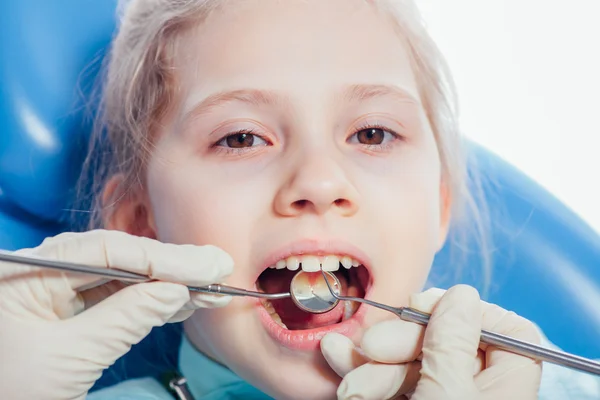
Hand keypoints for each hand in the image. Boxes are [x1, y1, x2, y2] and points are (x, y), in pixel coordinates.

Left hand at [0, 229, 233, 399]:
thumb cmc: (9, 395)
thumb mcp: (69, 359)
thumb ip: (124, 319)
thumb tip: (175, 292)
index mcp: (26, 271)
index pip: (106, 250)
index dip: (162, 257)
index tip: (205, 266)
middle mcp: (40, 271)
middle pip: (118, 258)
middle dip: (171, 266)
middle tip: (218, 266)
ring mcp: (54, 291)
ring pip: (122, 278)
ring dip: (168, 285)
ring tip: (210, 288)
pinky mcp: (68, 311)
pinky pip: (115, 299)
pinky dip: (150, 303)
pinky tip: (183, 302)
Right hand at [321, 285, 541, 399]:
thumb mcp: (446, 397)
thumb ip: (453, 346)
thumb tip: (460, 295)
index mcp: (504, 387)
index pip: (503, 328)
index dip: (466, 311)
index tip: (426, 307)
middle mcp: (475, 388)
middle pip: (445, 339)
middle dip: (398, 338)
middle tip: (371, 345)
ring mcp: (439, 394)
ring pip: (409, 357)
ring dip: (369, 356)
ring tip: (341, 359)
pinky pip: (387, 376)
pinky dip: (361, 369)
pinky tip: (337, 361)